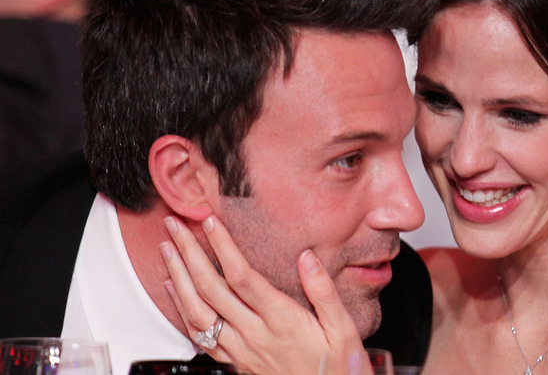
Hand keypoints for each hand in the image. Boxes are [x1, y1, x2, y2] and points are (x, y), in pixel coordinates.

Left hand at [159, 214, 372, 373]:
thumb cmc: (338, 368)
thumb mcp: (343, 329)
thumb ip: (324, 292)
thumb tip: (307, 257)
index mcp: (282, 321)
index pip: (243, 277)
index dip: (222, 248)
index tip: (210, 222)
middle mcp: (255, 335)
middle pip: (212, 290)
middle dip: (189, 254)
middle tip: (175, 225)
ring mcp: (241, 351)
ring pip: (198, 313)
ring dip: (179, 278)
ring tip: (167, 251)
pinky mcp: (235, 362)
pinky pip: (199, 336)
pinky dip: (181, 309)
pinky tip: (174, 290)